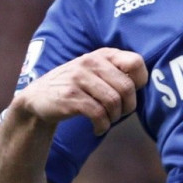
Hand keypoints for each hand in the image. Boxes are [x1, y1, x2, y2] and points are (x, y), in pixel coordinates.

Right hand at [17, 47, 146, 135]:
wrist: (36, 98)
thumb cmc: (73, 87)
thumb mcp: (92, 71)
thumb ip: (115, 72)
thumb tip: (146, 84)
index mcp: (101, 54)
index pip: (136, 62)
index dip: (140, 82)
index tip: (129, 94)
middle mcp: (90, 62)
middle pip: (127, 88)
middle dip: (128, 107)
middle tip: (118, 115)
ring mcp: (78, 78)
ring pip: (114, 102)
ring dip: (114, 118)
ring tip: (106, 121)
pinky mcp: (70, 96)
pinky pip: (98, 114)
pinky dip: (102, 126)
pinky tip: (97, 128)